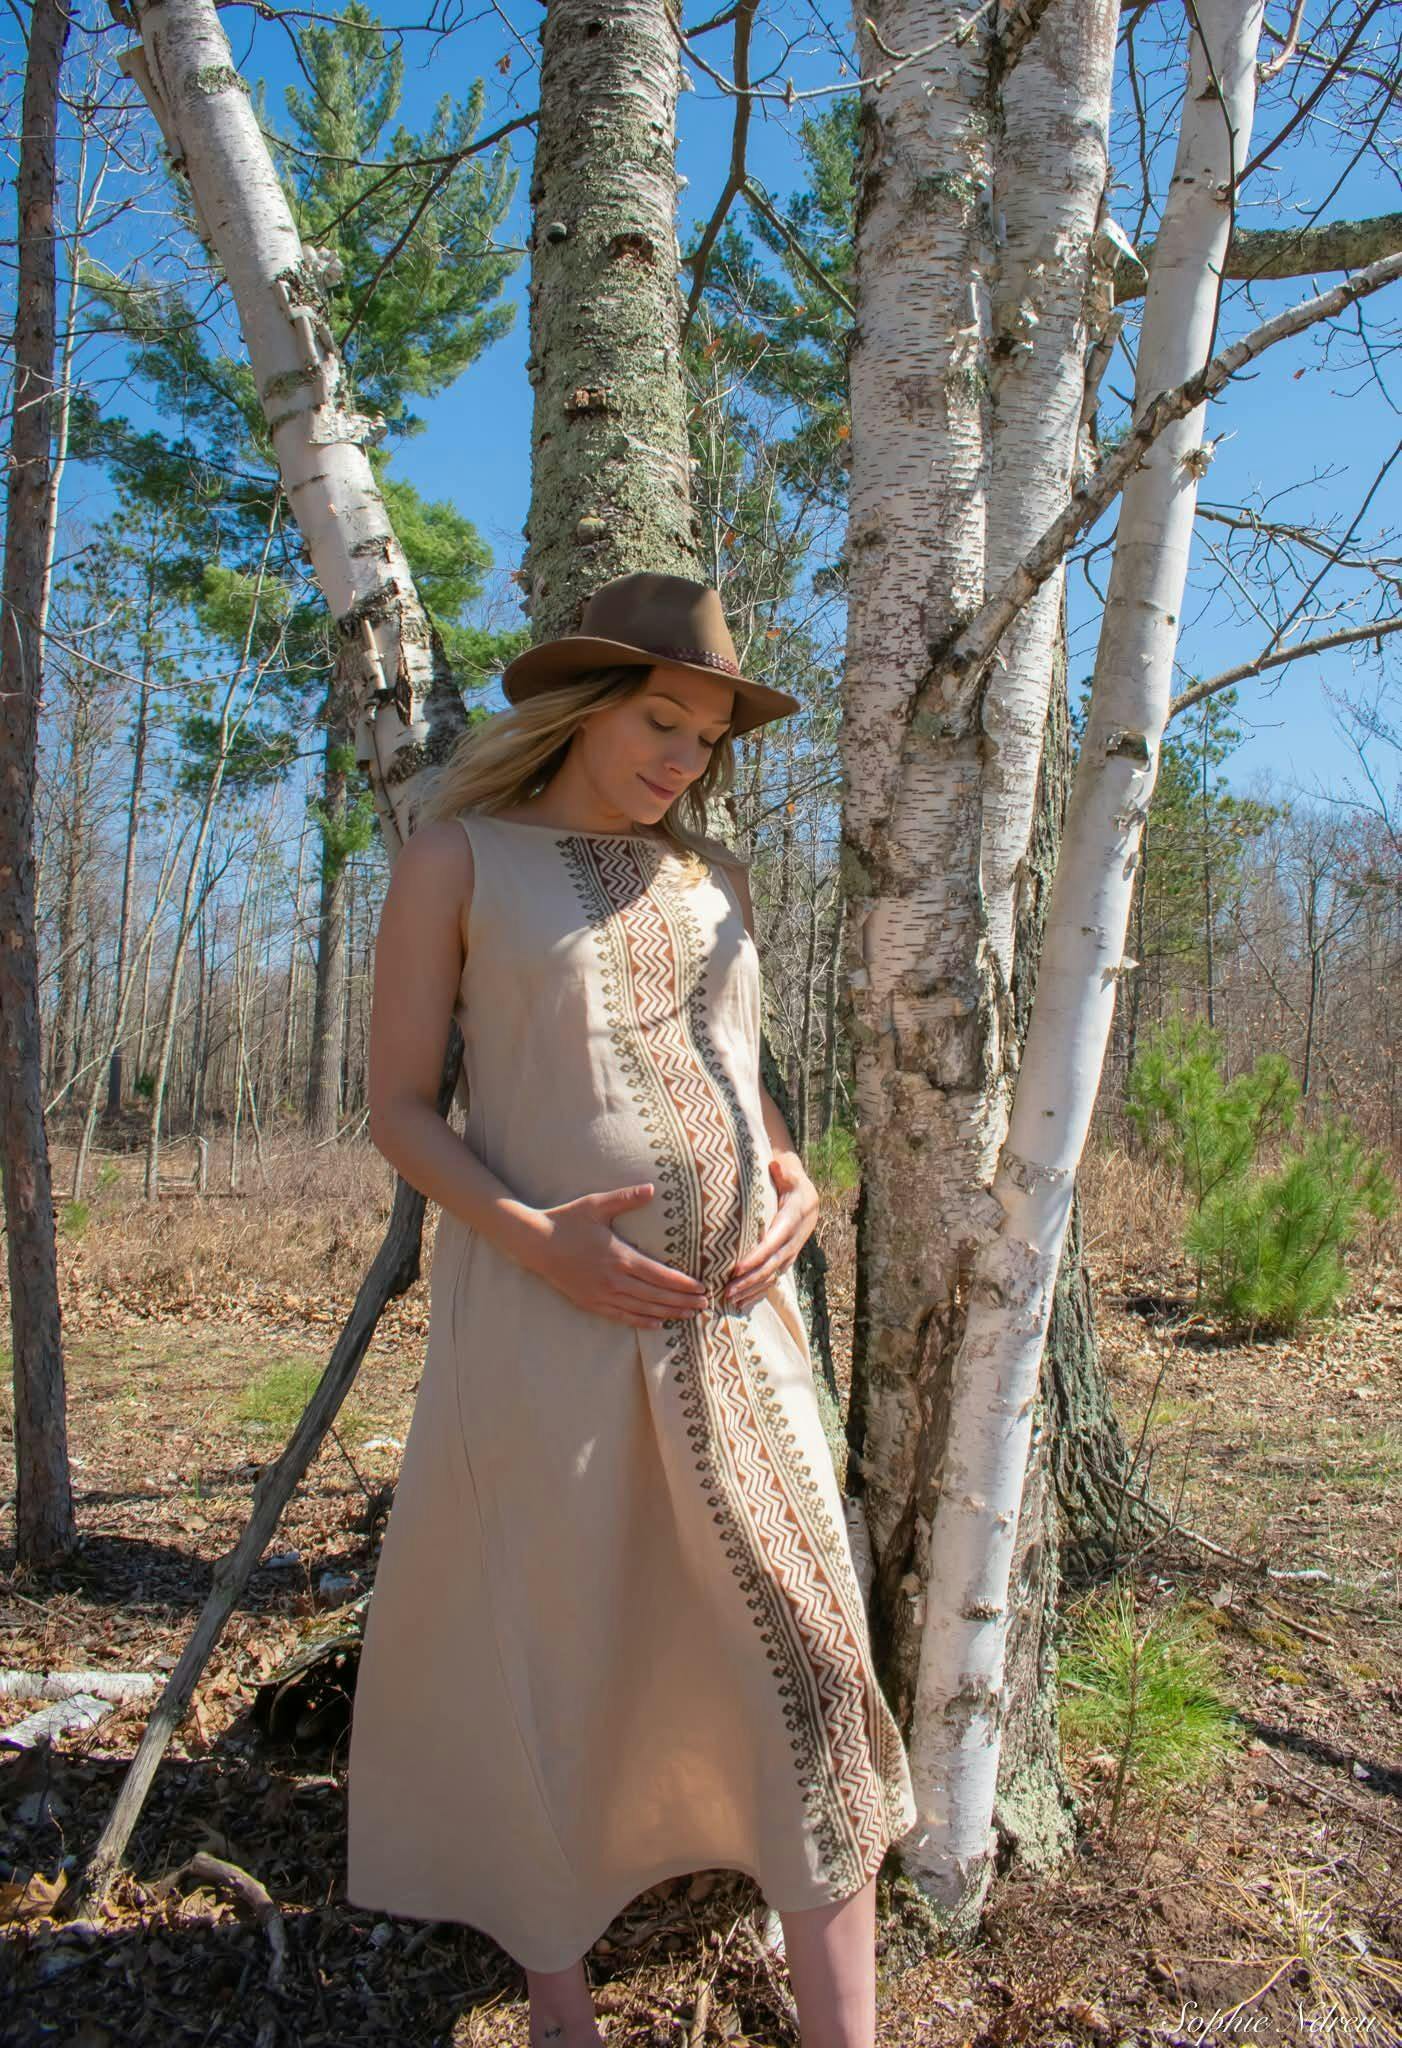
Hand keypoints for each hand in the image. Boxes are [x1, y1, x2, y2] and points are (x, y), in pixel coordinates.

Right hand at [526, 1183, 708, 1328]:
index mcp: (619, 1256)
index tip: (702, 1287)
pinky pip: (621, 1316)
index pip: (660, 1275)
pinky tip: (657, 1324)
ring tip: (689, 1315)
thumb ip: (626, 1198)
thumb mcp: (597, 1204)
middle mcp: (613, 1280)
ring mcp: (601, 1294)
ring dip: (668, 1313)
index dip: (683, 1284)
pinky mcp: (590, 1302)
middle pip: (656, 1296)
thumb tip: (652, 1188)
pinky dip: (641, 1321)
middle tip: (705, 1304)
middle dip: (683, 1301)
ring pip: (642, 1309)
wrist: (536, 1243)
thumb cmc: (568, 1220)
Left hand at [723, 1153, 818, 1311]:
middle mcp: (793, 1241)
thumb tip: (776, 1164)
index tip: (737, 1268)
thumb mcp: (792, 1173)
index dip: (757, 1257)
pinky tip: (742, 1303)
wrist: (808, 1197)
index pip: (773, 1242)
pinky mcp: (785, 1260)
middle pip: (771, 1265)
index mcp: (792, 1220)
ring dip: (752, 1290)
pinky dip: (758, 1292)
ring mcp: (790, 1253)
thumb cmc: (792, 1182)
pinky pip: (773, 1279)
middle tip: (727, 1290)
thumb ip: (785, 1171)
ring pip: (772, 1276)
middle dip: (750, 1280)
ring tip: (730, 1299)